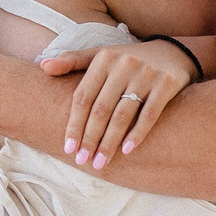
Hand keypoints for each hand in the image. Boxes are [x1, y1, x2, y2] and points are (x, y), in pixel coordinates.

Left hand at [39, 40, 199, 169]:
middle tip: (83, 160)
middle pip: (101, 108)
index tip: (68, 148)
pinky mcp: (167, 83)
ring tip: (101, 162)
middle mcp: (124, 63)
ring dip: (110, 142)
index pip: (83, 96)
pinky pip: (150, 114)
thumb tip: (43, 66)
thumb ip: (72, 60)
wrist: (172, 53)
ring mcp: (147, 73)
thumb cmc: (128, 60)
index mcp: (104, 58)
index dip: (74, 124)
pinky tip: (127, 151)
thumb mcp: (101, 56)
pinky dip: (137, 134)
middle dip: (90, 138)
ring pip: (123, 114)